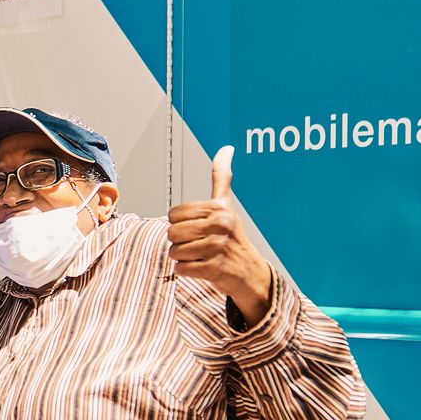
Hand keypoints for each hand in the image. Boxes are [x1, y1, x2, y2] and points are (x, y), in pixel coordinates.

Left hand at [166, 146, 272, 324]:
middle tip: (197, 243)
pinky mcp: (214, 269)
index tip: (197, 227)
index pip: (174, 214)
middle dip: (179, 241)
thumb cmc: (232, 236)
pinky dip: (186, 270)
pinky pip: (181, 269)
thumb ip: (222, 177)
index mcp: (219, 209)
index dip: (180, 223)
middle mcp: (220, 226)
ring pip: (174, 252)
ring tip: (199, 255)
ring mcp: (218, 248)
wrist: (248, 271)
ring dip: (182, 257)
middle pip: (172, 233)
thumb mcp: (227, 204)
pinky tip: (201, 267)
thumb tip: (227, 148)